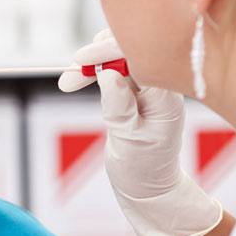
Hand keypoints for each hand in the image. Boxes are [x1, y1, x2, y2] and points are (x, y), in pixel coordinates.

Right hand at [59, 30, 222, 235]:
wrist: (149, 187)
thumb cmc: (142, 168)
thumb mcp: (128, 141)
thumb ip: (119, 106)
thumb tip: (108, 73)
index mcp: (166, 96)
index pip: (140, 57)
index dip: (108, 51)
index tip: (79, 60)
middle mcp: (161, 85)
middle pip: (130, 48)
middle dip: (96, 55)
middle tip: (69, 77)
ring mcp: (149, 85)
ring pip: (119, 55)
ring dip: (91, 62)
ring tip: (69, 81)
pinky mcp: (136, 89)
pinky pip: (115, 68)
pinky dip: (94, 70)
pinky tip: (77, 79)